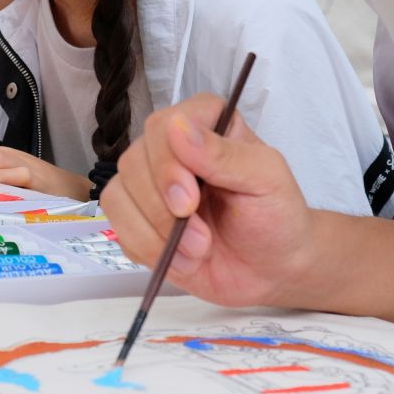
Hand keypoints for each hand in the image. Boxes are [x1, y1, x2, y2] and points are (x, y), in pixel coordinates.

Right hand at [103, 97, 317, 306]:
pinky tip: (183, 259)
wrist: (271, 268)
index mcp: (205, 125)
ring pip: (117, 197)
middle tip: (201, 237)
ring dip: (154, 234)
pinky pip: (119, 231)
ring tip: (197, 251)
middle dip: (161, 209)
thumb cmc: (276, 216)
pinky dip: (149, 251)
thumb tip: (178, 128)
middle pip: (132, 162)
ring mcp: (149, 187)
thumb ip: (224, 154)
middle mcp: (170, 151)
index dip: (166, 164)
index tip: (189, 201)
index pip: (161, 126)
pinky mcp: (138, 221)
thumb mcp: (266, 179)